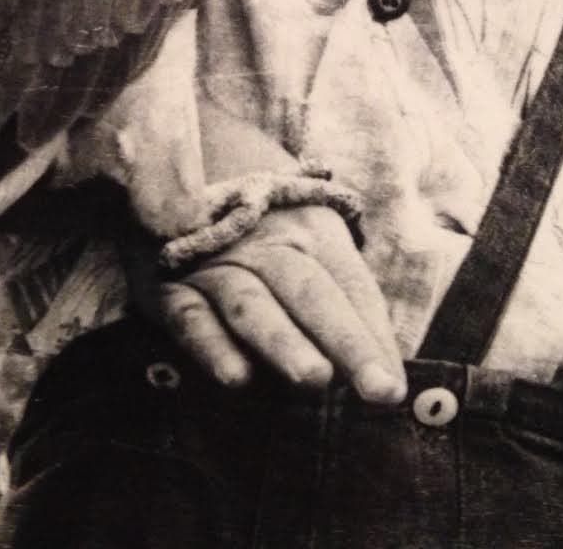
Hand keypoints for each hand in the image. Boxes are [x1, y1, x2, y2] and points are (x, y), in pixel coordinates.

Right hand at [125, 203, 407, 404]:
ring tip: (316, 379)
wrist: (177, 173)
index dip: (375, 338)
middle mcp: (267, 245)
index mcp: (312, 231)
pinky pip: (191, 317)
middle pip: (311, 294)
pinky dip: (211, 346)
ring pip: (252, 305)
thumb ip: (342, 299)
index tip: (393, 388)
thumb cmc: (263, 227)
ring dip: (283, 342)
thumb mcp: (308, 241)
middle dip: (345, 342)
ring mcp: (216, 264)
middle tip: (375, 388)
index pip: (352, 288)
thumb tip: (382, 369)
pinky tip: (236, 379)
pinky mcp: (169, 286)